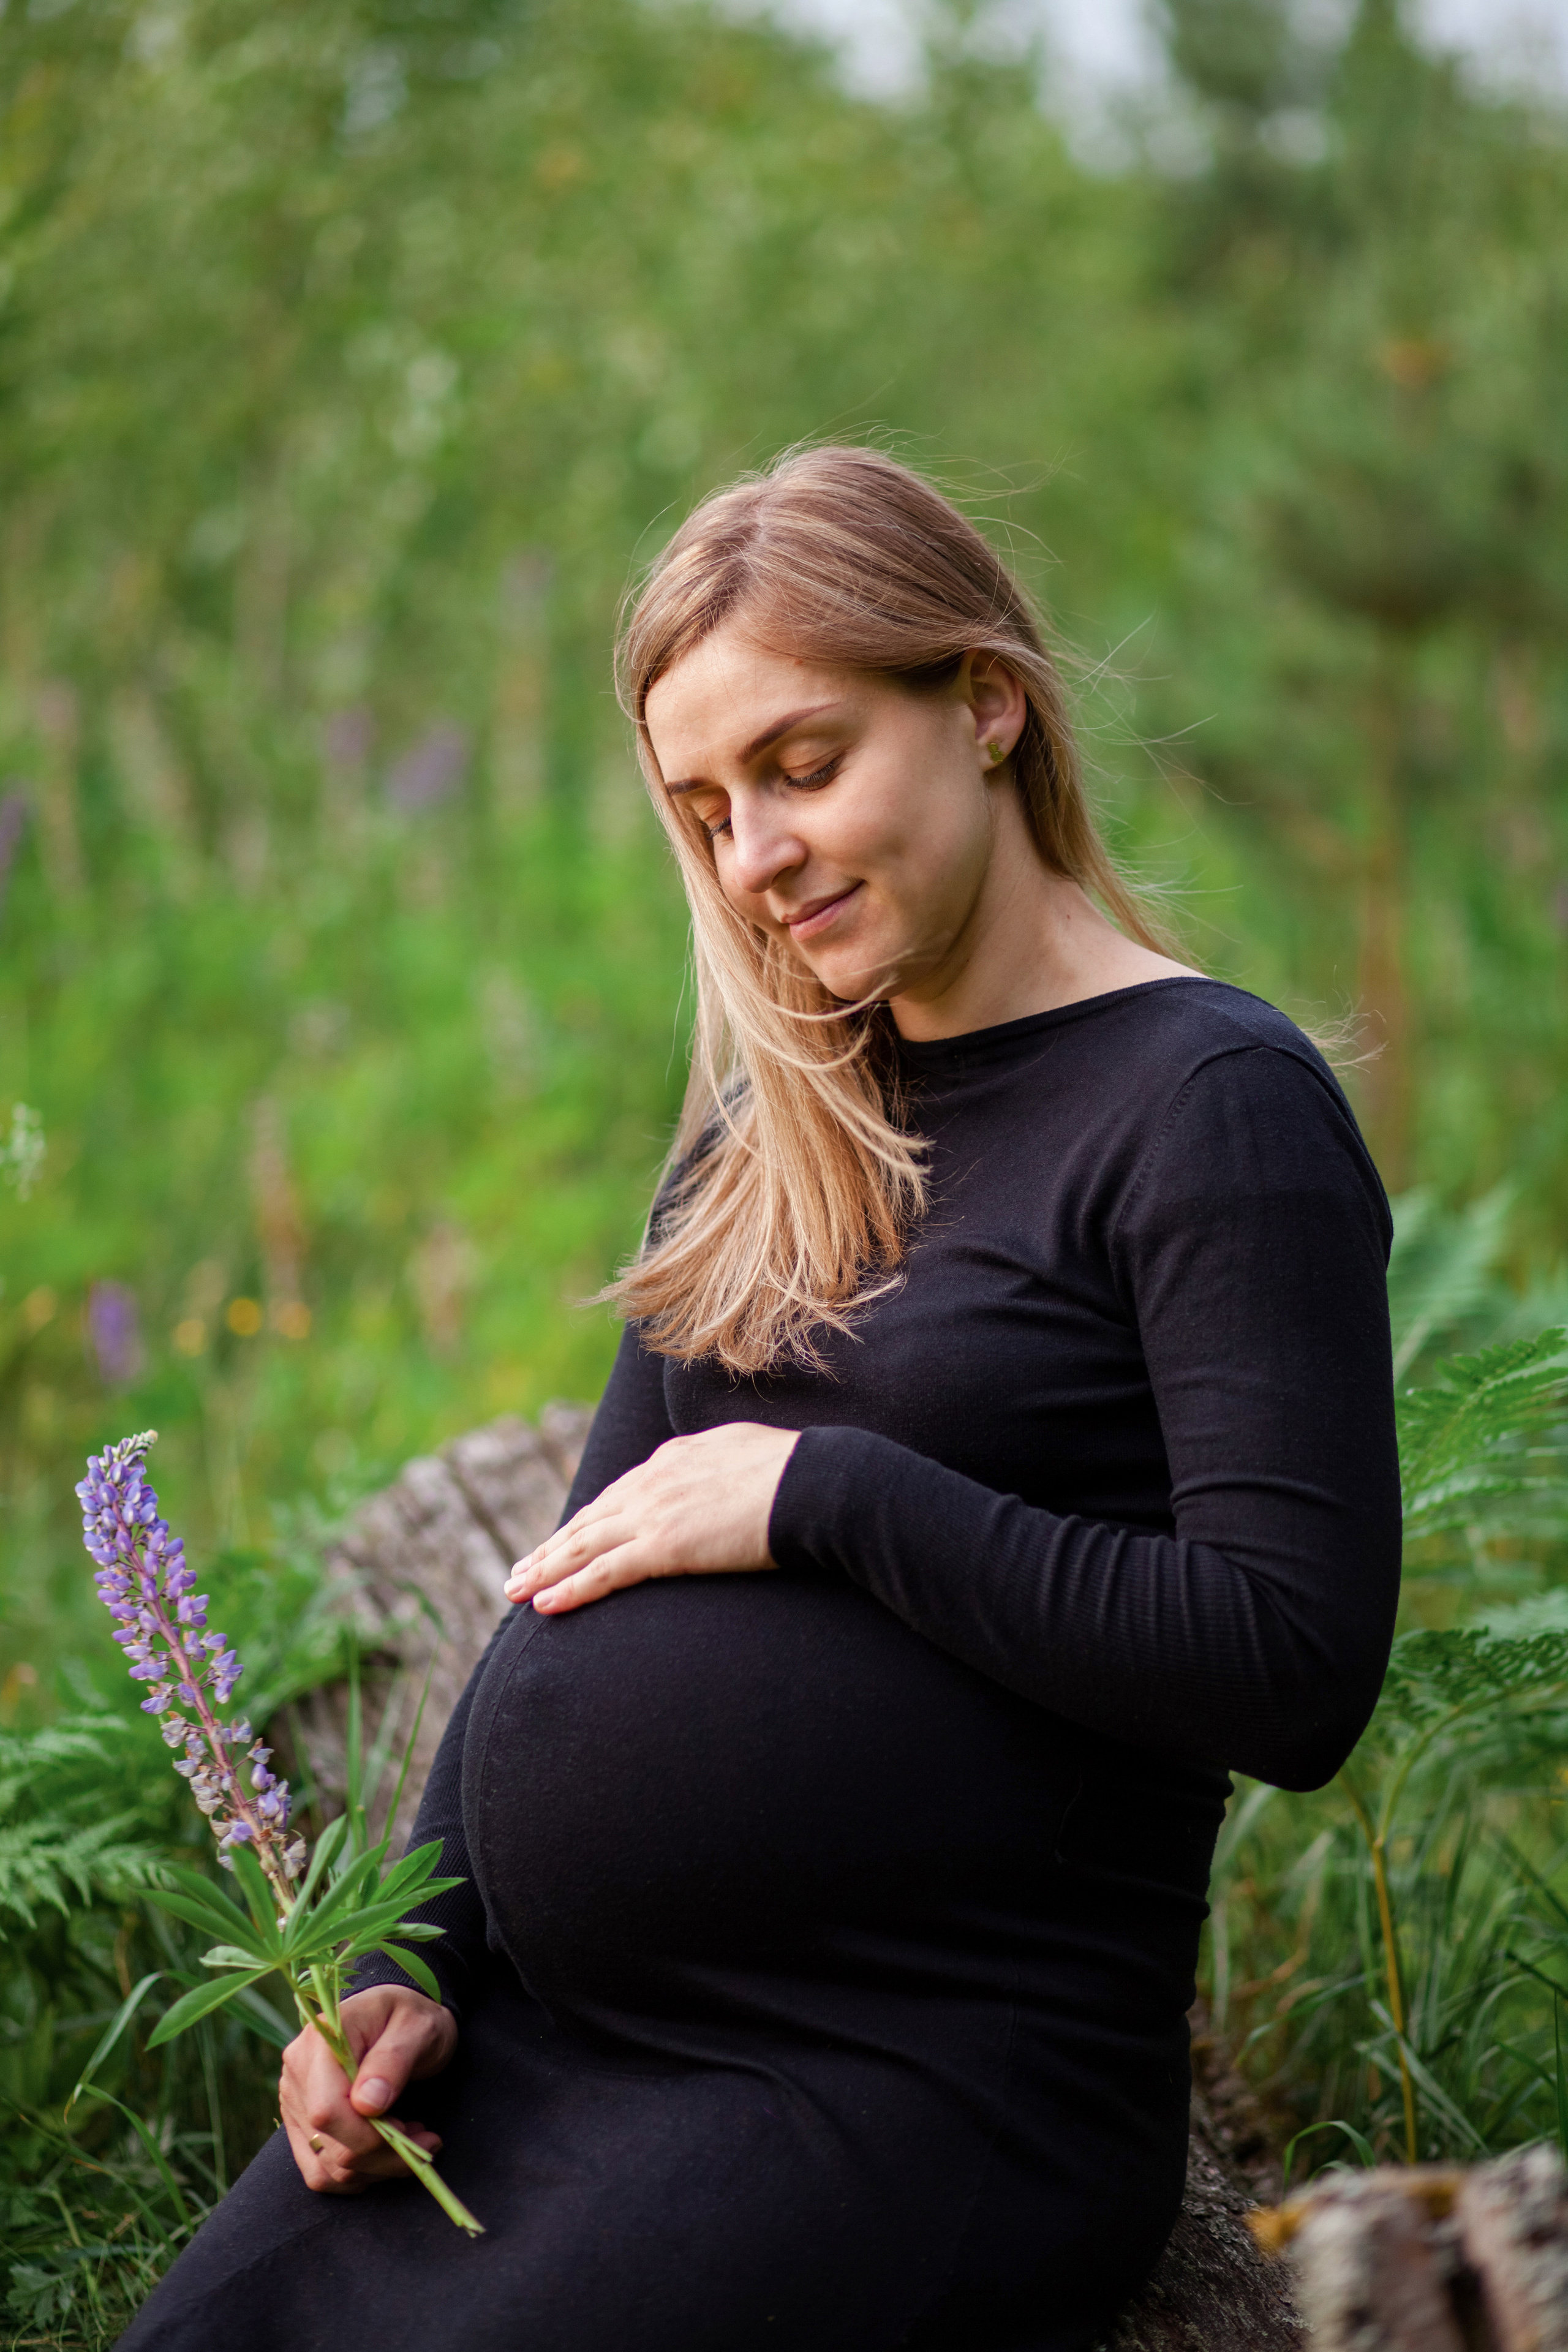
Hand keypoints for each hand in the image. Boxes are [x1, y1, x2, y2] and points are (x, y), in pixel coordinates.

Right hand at [280, 1984, 457, 2193]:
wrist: (401, 2016)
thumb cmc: (413, 2018)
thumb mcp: (419, 2027)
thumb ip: (393, 2060)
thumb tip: (367, 2104)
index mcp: (321, 2041)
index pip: (327, 2110)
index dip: (369, 2136)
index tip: (410, 2130)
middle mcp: (298, 2071)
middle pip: (328, 2144)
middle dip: (382, 2156)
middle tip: (424, 2141)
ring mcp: (294, 2099)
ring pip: (325, 2166)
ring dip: (374, 2168)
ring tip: (409, 2141)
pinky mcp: (299, 2122)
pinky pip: (318, 2171)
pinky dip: (355, 2175)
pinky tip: (383, 2155)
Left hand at [503, 1422, 799, 1615]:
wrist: (816, 1484)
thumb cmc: (801, 1474)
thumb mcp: (749, 1457)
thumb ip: (720, 1469)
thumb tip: (720, 1479)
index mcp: (673, 1459)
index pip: (617, 1496)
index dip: (585, 1522)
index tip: (562, 1540)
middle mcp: (653, 1482)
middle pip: (588, 1520)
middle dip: (549, 1547)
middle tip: (519, 1570)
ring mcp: (655, 1513)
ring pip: (583, 1546)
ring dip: (543, 1569)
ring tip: (515, 1590)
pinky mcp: (664, 1546)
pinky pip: (602, 1572)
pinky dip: (568, 1588)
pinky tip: (543, 1604)